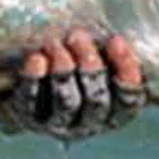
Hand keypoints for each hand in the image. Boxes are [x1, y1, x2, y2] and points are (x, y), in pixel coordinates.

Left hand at [0, 29, 143, 143]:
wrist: (28, 96)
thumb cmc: (74, 74)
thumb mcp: (98, 68)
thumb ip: (112, 57)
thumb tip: (124, 34)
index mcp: (112, 114)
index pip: (129, 100)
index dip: (126, 72)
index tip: (117, 39)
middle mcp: (88, 125)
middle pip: (96, 100)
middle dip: (90, 67)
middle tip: (79, 36)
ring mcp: (58, 125)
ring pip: (67, 101)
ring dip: (63, 70)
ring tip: (56, 44)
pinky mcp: (28, 118)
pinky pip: (31, 101)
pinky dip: (34, 79)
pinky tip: (37, 58)